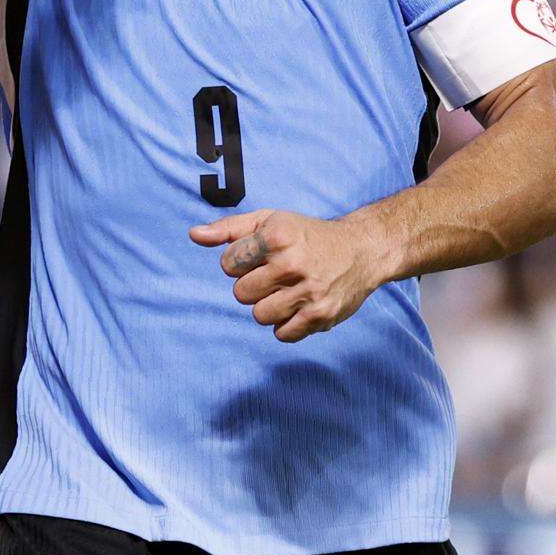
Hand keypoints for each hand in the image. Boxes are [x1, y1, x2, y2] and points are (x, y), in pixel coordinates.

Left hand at [190, 209, 397, 342]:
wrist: (361, 249)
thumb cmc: (306, 234)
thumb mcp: (269, 220)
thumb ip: (229, 229)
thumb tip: (194, 235)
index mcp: (277, 236)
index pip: (228, 264)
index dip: (240, 262)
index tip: (260, 257)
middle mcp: (292, 263)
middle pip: (241, 294)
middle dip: (253, 286)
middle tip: (275, 275)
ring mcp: (308, 292)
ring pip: (259, 315)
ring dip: (269, 306)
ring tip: (287, 291)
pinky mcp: (321, 315)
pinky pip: (282, 334)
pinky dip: (286, 324)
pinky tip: (299, 305)